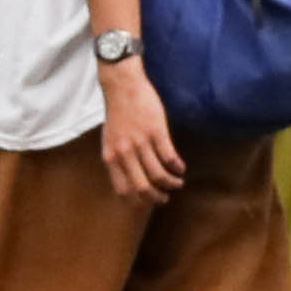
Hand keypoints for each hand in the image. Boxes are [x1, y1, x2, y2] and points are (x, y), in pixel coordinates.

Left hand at [95, 55, 181, 202]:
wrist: (122, 86)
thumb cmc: (117, 113)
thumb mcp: (109, 139)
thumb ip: (117, 159)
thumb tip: (127, 178)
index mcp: (110, 157)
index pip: (123, 189)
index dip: (137, 201)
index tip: (147, 204)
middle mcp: (124, 153)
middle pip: (142, 187)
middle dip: (156, 198)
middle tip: (164, 199)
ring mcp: (141, 143)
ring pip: (158, 175)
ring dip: (171, 183)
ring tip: (177, 183)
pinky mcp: (156, 132)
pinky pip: (169, 157)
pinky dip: (177, 167)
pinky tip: (181, 168)